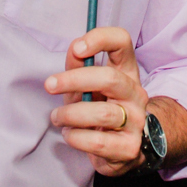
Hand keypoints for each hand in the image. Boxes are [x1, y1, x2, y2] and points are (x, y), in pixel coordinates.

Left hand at [45, 27, 148, 176]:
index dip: (101, 38)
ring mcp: (136, 120)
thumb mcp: (87, 86)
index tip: (77, 48)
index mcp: (126, 71)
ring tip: (57, 117)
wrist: (121, 149)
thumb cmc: (100, 110)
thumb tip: (74, 50)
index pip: (122, 42)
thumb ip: (79, 67)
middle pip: (110, 77)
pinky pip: (98, 141)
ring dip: (71, 115)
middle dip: (74, 80)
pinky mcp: (129, 147)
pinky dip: (76, 138)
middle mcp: (136, 92)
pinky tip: (69, 135)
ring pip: (102, 113)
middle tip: (50, 85)